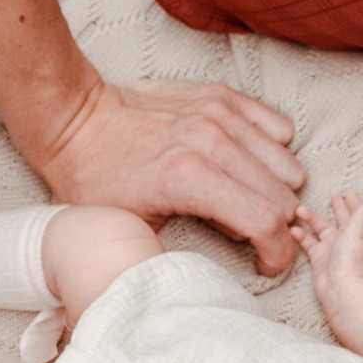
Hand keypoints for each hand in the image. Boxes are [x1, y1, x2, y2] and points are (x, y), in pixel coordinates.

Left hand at [34, 77, 304, 273]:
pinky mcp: (220, 96)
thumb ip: (173, 248)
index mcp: (189, 179)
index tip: (267, 263)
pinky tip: (248, 163)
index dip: (279, 253)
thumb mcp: (129, 228)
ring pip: (286, 162)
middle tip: (248, 232)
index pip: (267, 222)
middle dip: (275, 224)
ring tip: (246, 197)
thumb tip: (213, 265)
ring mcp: (218, 115)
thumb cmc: (95, 179)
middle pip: (283, 196)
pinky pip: (278, 127)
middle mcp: (211, 142)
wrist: (75, 120)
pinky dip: (273, 150)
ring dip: (276, 188)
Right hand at [292, 192, 362, 321]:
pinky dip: (301, 236)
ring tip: (299, 209)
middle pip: (341, 220)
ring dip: (312, 218)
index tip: (350, 193)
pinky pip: (308, 243)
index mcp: (357, 232)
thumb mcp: (357, 230)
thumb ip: (362, 214)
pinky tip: (293, 229)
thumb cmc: (351, 259)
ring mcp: (331, 249)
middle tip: (333, 197)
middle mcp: (345, 240)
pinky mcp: (318, 259)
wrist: (340, 287)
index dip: (355, 204)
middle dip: (338, 208)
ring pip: (321, 229)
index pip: (357, 214)